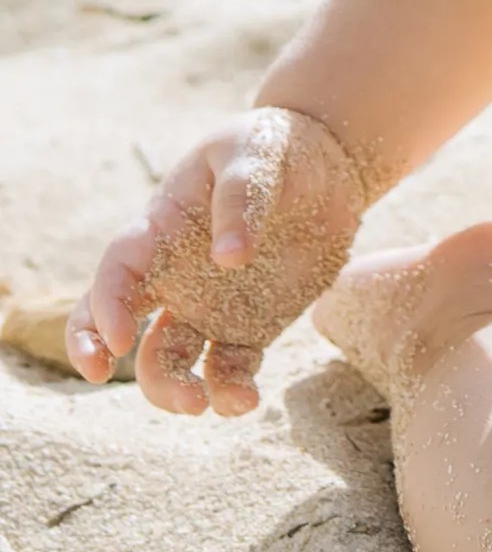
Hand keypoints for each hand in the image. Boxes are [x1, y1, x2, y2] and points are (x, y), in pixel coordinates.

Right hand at [70, 108, 371, 414]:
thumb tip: (229, 258)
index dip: (103, 312)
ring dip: (173, 389)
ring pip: (169, 359)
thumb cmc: (274, 147)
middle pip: (119, 326)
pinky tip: (245, 401)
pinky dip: (229, 390)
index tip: (116, 341)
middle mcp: (173, 276)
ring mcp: (209, 305)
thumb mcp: (255, 152)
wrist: (329, 164)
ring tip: (201, 404)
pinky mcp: (251, 325)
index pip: (114, 275)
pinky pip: (229, 368)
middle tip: (128, 378)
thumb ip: (240, 197)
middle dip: (111, 360)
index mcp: (160, 231)